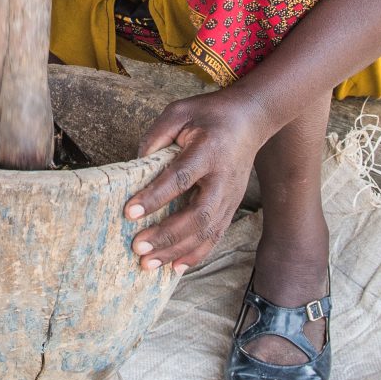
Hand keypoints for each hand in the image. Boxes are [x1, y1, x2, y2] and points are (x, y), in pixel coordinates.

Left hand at [123, 90, 268, 272]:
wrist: (251, 118)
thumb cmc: (210, 114)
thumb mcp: (179, 111)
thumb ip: (156, 136)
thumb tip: (135, 167)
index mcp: (208, 150)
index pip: (180, 178)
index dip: (154, 197)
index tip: (129, 212)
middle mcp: (223, 178)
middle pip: (197, 214)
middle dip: (166, 235)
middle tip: (137, 246)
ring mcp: (231, 195)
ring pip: (207, 231)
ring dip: (177, 251)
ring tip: (148, 264)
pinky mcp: (232, 205)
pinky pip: (215, 235)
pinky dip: (196, 254)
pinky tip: (175, 267)